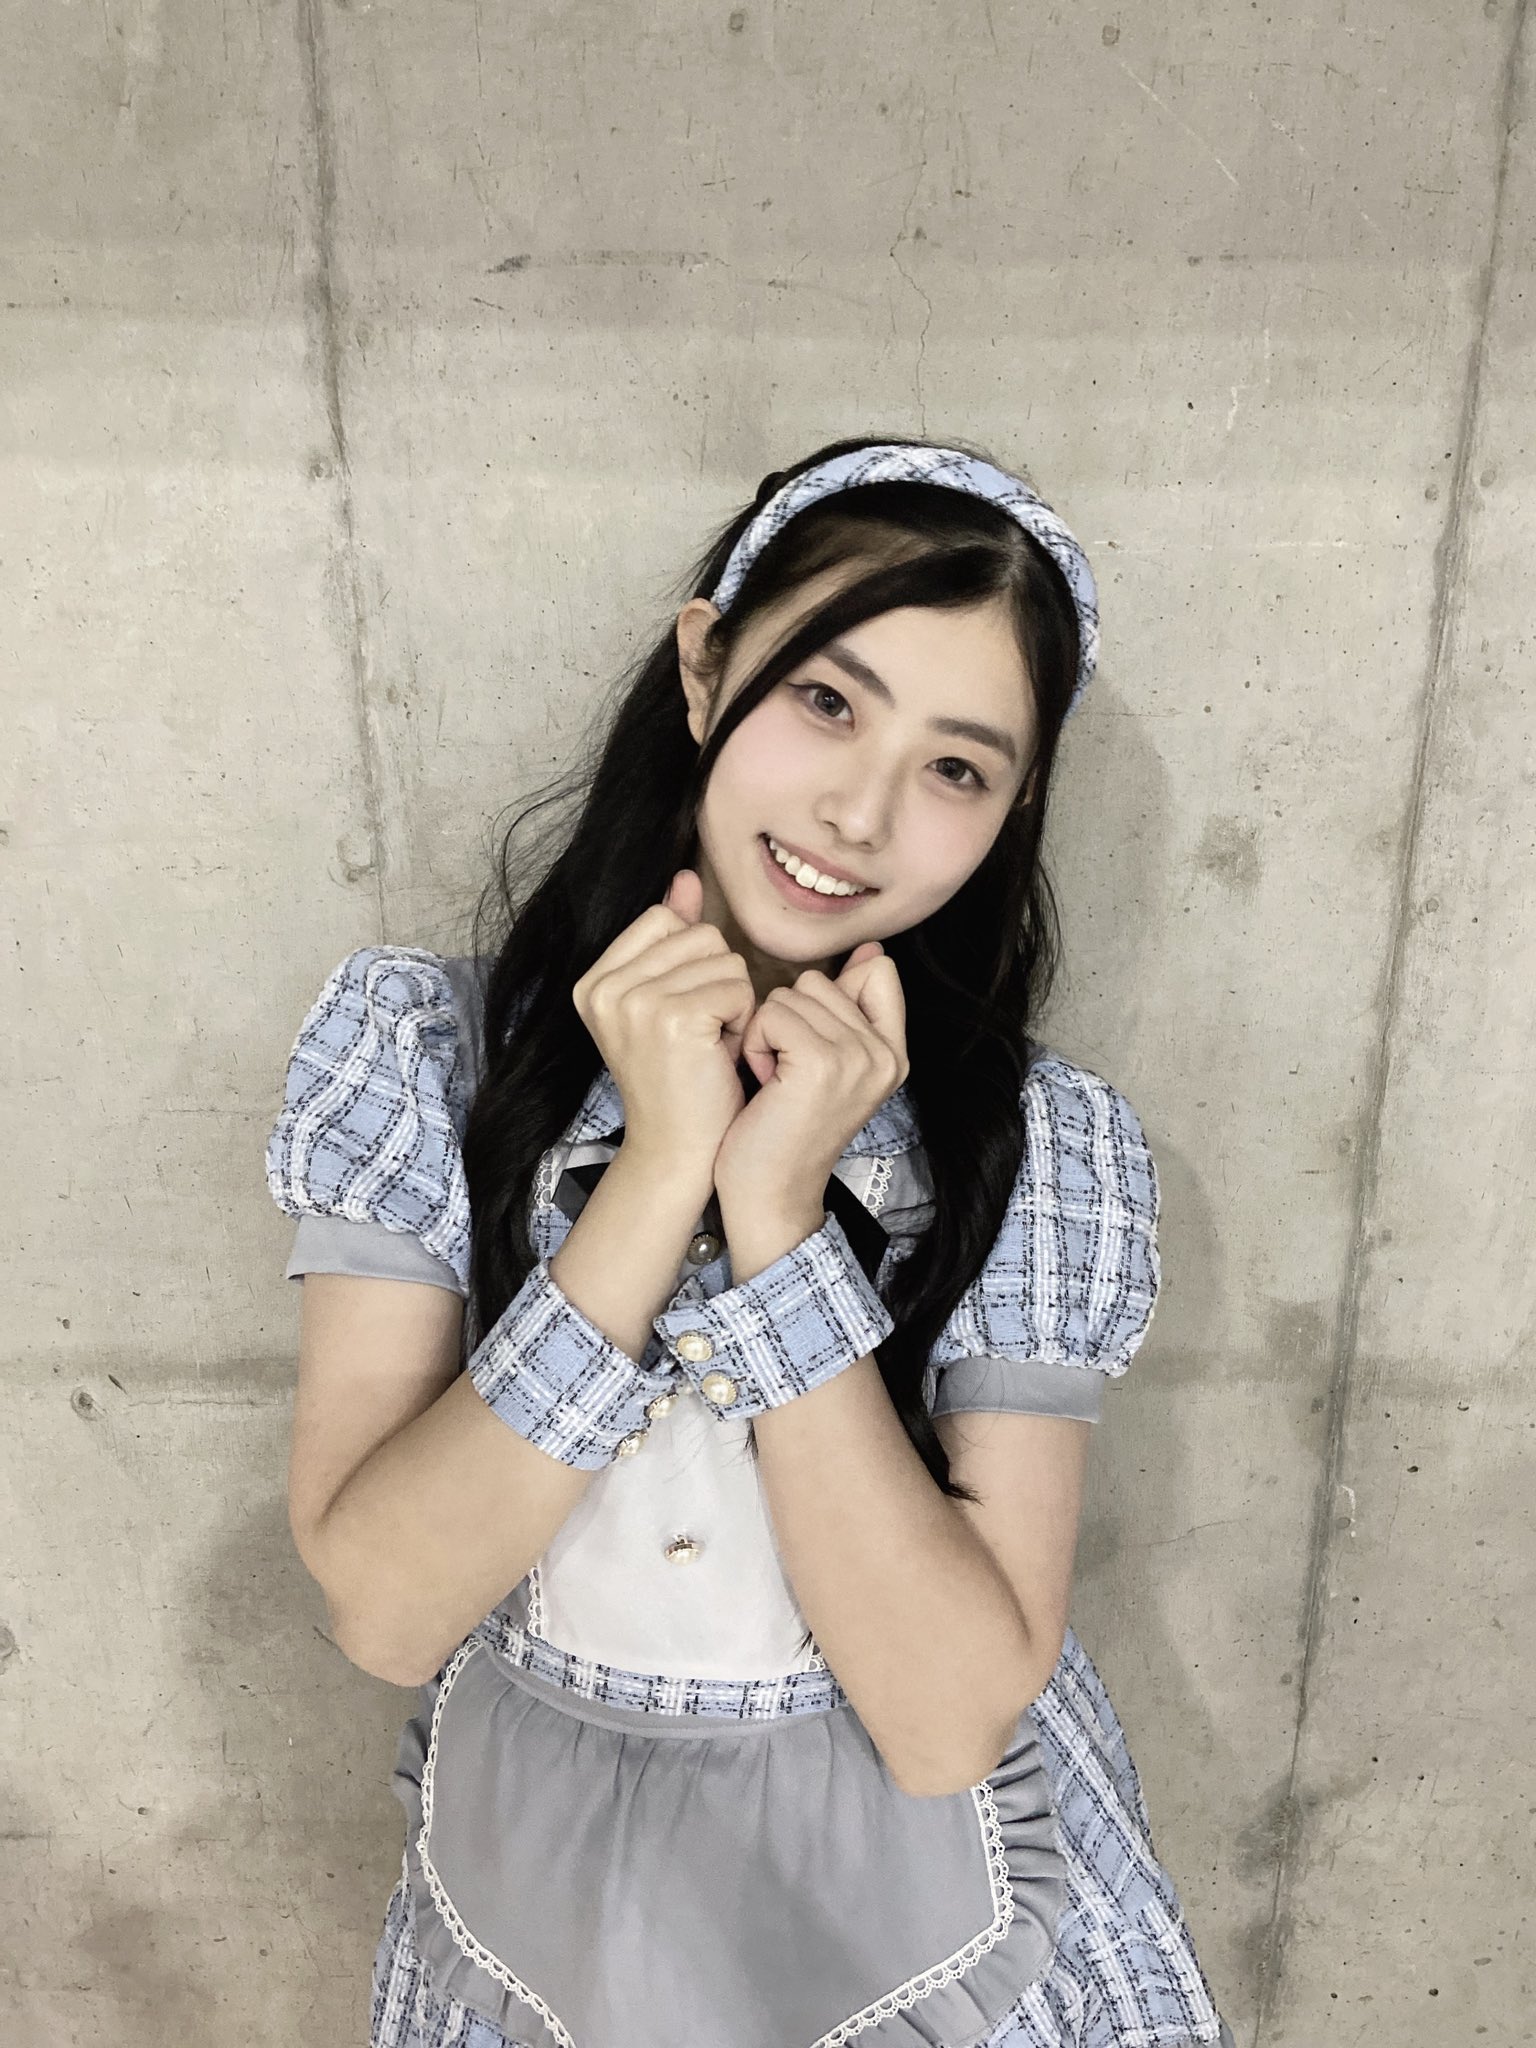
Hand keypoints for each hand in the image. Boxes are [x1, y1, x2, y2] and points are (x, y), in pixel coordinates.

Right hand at [571, 870, 755, 1181]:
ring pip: (723, 958)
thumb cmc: (682, 1080)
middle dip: (716, 983)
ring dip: (733, 1003)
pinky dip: (744, 1021)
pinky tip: (721, 1055)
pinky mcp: (672, 1018)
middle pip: (699, 934)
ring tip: (709, 1046)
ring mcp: (634, 1002)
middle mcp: (604, 988)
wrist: (678, 1152)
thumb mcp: (668, 1001)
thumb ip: (671, 936)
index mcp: (592, 982)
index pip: (664, 920)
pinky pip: (738, 986)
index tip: (682, 1015)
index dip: (693, 963)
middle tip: (699, 1037)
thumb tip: (684, 878)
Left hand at [711, 943, 909, 1219]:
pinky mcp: (822, 1063)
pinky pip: (773, 1014)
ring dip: (768, 1032)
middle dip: (788, 1019)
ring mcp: (858, 1058)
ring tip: (775, 1080)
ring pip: (793, 994)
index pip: (878, 973)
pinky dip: (756, 1043)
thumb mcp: (828, 1065)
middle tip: (787, 1074)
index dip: (830, 994)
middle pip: (821, 981)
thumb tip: (869, 951)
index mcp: (894, 1054)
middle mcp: (886, 1055)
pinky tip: (764, 1082)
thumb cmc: (783, 1130)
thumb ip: (849, 1009)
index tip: (809, 1044)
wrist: (769, 1195)